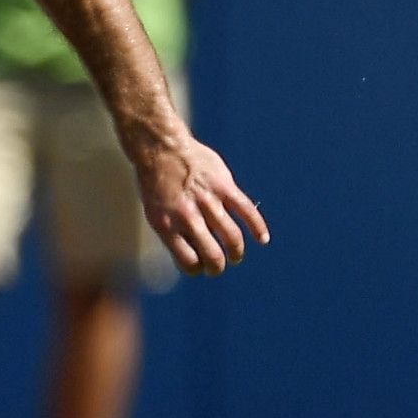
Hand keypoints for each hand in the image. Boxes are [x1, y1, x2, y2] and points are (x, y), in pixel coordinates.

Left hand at [136, 137, 270, 275]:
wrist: (161, 148)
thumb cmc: (156, 182)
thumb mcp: (155, 210)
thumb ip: (174, 230)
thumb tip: (193, 254)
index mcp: (166, 225)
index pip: (188, 261)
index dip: (197, 269)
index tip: (199, 266)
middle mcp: (187, 216)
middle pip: (213, 255)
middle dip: (218, 266)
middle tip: (219, 266)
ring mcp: (207, 201)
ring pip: (232, 237)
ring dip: (236, 252)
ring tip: (235, 255)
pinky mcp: (224, 187)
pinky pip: (246, 211)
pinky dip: (257, 227)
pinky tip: (262, 239)